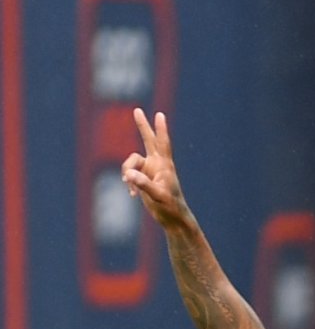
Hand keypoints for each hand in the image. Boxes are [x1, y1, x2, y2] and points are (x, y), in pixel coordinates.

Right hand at [121, 108, 191, 230]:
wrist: (172, 218)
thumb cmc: (170, 206)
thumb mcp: (157, 196)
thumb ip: (143, 184)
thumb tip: (129, 175)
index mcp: (165, 165)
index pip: (162, 143)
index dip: (161, 129)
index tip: (160, 114)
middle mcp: (157, 164)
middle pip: (148, 140)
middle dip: (142, 126)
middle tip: (137, 110)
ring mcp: (149, 171)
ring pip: (130, 163)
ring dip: (127, 174)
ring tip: (132, 190)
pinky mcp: (143, 179)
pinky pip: (129, 175)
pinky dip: (129, 184)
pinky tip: (133, 196)